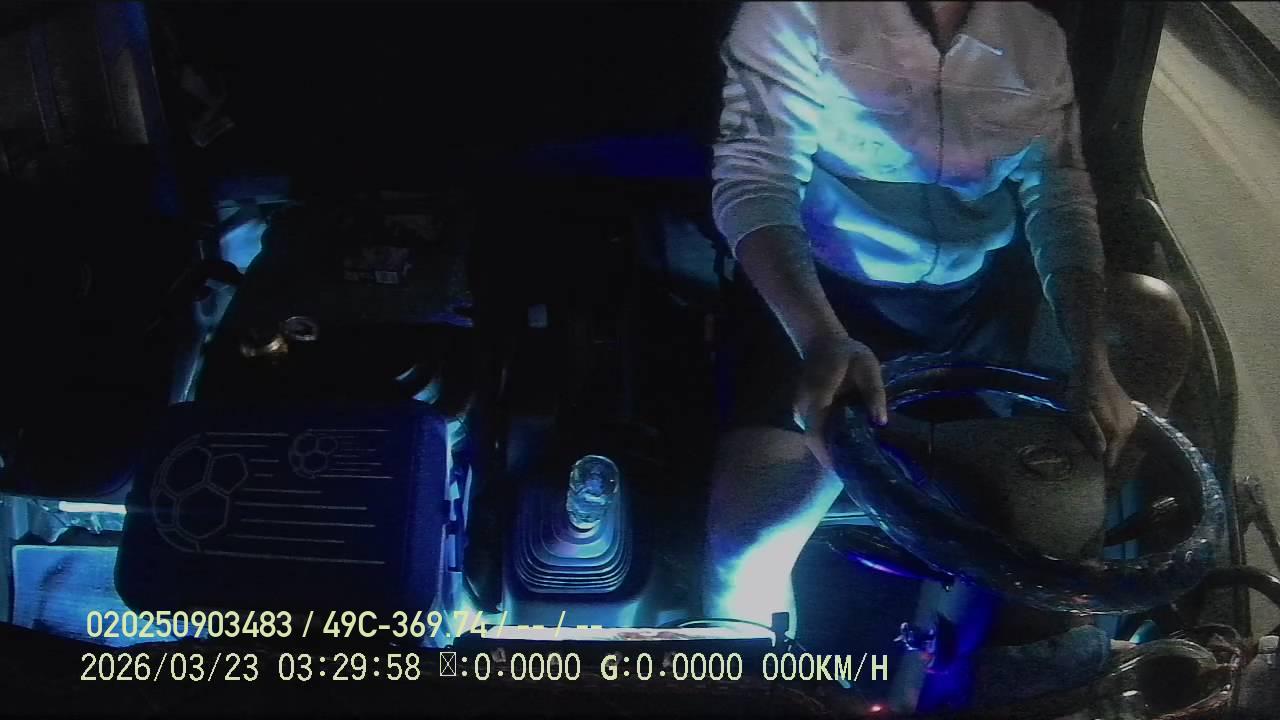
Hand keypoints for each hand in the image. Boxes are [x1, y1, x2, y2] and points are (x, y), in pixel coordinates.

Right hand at [794, 333, 887, 469]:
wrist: (821, 340)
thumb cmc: (847, 352)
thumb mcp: (867, 365)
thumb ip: (874, 392)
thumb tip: (880, 423)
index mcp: (818, 394)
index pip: (816, 432)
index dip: (827, 454)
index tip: (844, 471)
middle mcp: (803, 406)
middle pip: (814, 440)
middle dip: (832, 458)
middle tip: (858, 472)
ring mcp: (800, 410)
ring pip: (813, 438)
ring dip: (830, 450)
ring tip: (855, 462)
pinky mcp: (803, 412)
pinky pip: (814, 431)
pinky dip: (828, 441)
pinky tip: (847, 445)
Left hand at [1066, 362, 1137, 467]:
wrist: (1092, 366)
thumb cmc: (1082, 389)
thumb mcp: (1080, 412)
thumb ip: (1092, 433)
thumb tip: (1101, 454)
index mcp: (1118, 429)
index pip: (1112, 457)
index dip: (1101, 464)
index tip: (1091, 469)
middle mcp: (1129, 426)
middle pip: (1115, 449)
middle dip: (1102, 452)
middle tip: (1083, 448)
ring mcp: (1131, 418)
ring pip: (1118, 439)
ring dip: (1106, 441)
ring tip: (1088, 437)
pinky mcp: (1130, 411)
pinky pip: (1120, 429)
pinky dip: (1110, 432)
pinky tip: (1098, 426)